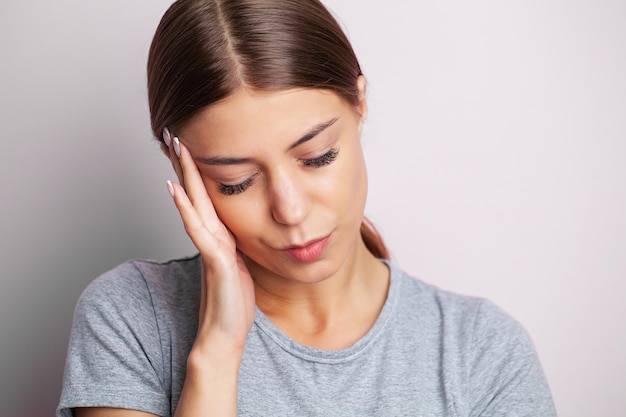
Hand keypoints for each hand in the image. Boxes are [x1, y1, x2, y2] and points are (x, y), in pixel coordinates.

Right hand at [163, 135, 254, 351]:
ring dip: (184, 176)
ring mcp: (209, 248)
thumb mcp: (240, 265)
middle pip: (195, 193)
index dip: (199, 170)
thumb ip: (234, 245)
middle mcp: (211, 237)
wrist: (224, 335)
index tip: (192, 143)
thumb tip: (240, 229)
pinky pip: (199, 230)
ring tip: (174, 150)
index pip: (206, 195)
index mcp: (220, 236)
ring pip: (194, 205)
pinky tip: (177, 191)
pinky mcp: (214, 261)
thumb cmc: (233, 303)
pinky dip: (186, 209)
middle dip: (185, 163)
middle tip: (173, 133)